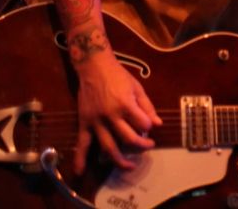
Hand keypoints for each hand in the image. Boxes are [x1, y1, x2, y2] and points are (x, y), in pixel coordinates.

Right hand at [73, 53, 161, 172]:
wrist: (94, 66)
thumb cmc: (118, 75)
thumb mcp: (137, 87)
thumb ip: (147, 106)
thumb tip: (157, 125)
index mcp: (125, 105)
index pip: (143, 124)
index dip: (148, 127)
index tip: (148, 125)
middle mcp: (111, 115)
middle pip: (128, 140)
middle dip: (141, 146)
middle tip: (148, 146)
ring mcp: (96, 121)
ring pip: (108, 147)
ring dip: (120, 161)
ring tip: (130, 166)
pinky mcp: (85, 122)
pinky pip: (82, 143)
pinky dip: (80, 158)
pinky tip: (80, 171)